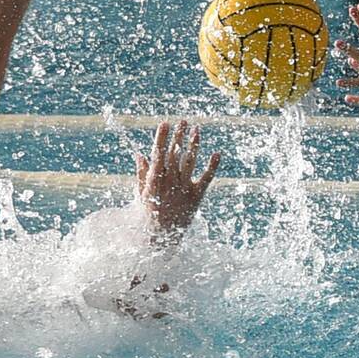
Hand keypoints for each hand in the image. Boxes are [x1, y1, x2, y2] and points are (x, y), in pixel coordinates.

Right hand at [134, 120, 220, 240]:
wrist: (160, 237)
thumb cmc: (149, 214)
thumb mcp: (141, 194)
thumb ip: (142, 174)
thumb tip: (141, 155)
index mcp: (154, 180)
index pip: (158, 154)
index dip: (161, 138)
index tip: (164, 123)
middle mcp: (170, 182)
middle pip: (175, 154)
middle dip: (178, 136)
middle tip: (183, 120)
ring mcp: (183, 189)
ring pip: (190, 162)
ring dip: (194, 145)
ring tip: (197, 129)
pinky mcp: (196, 196)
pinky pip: (206, 179)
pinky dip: (212, 166)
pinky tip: (217, 153)